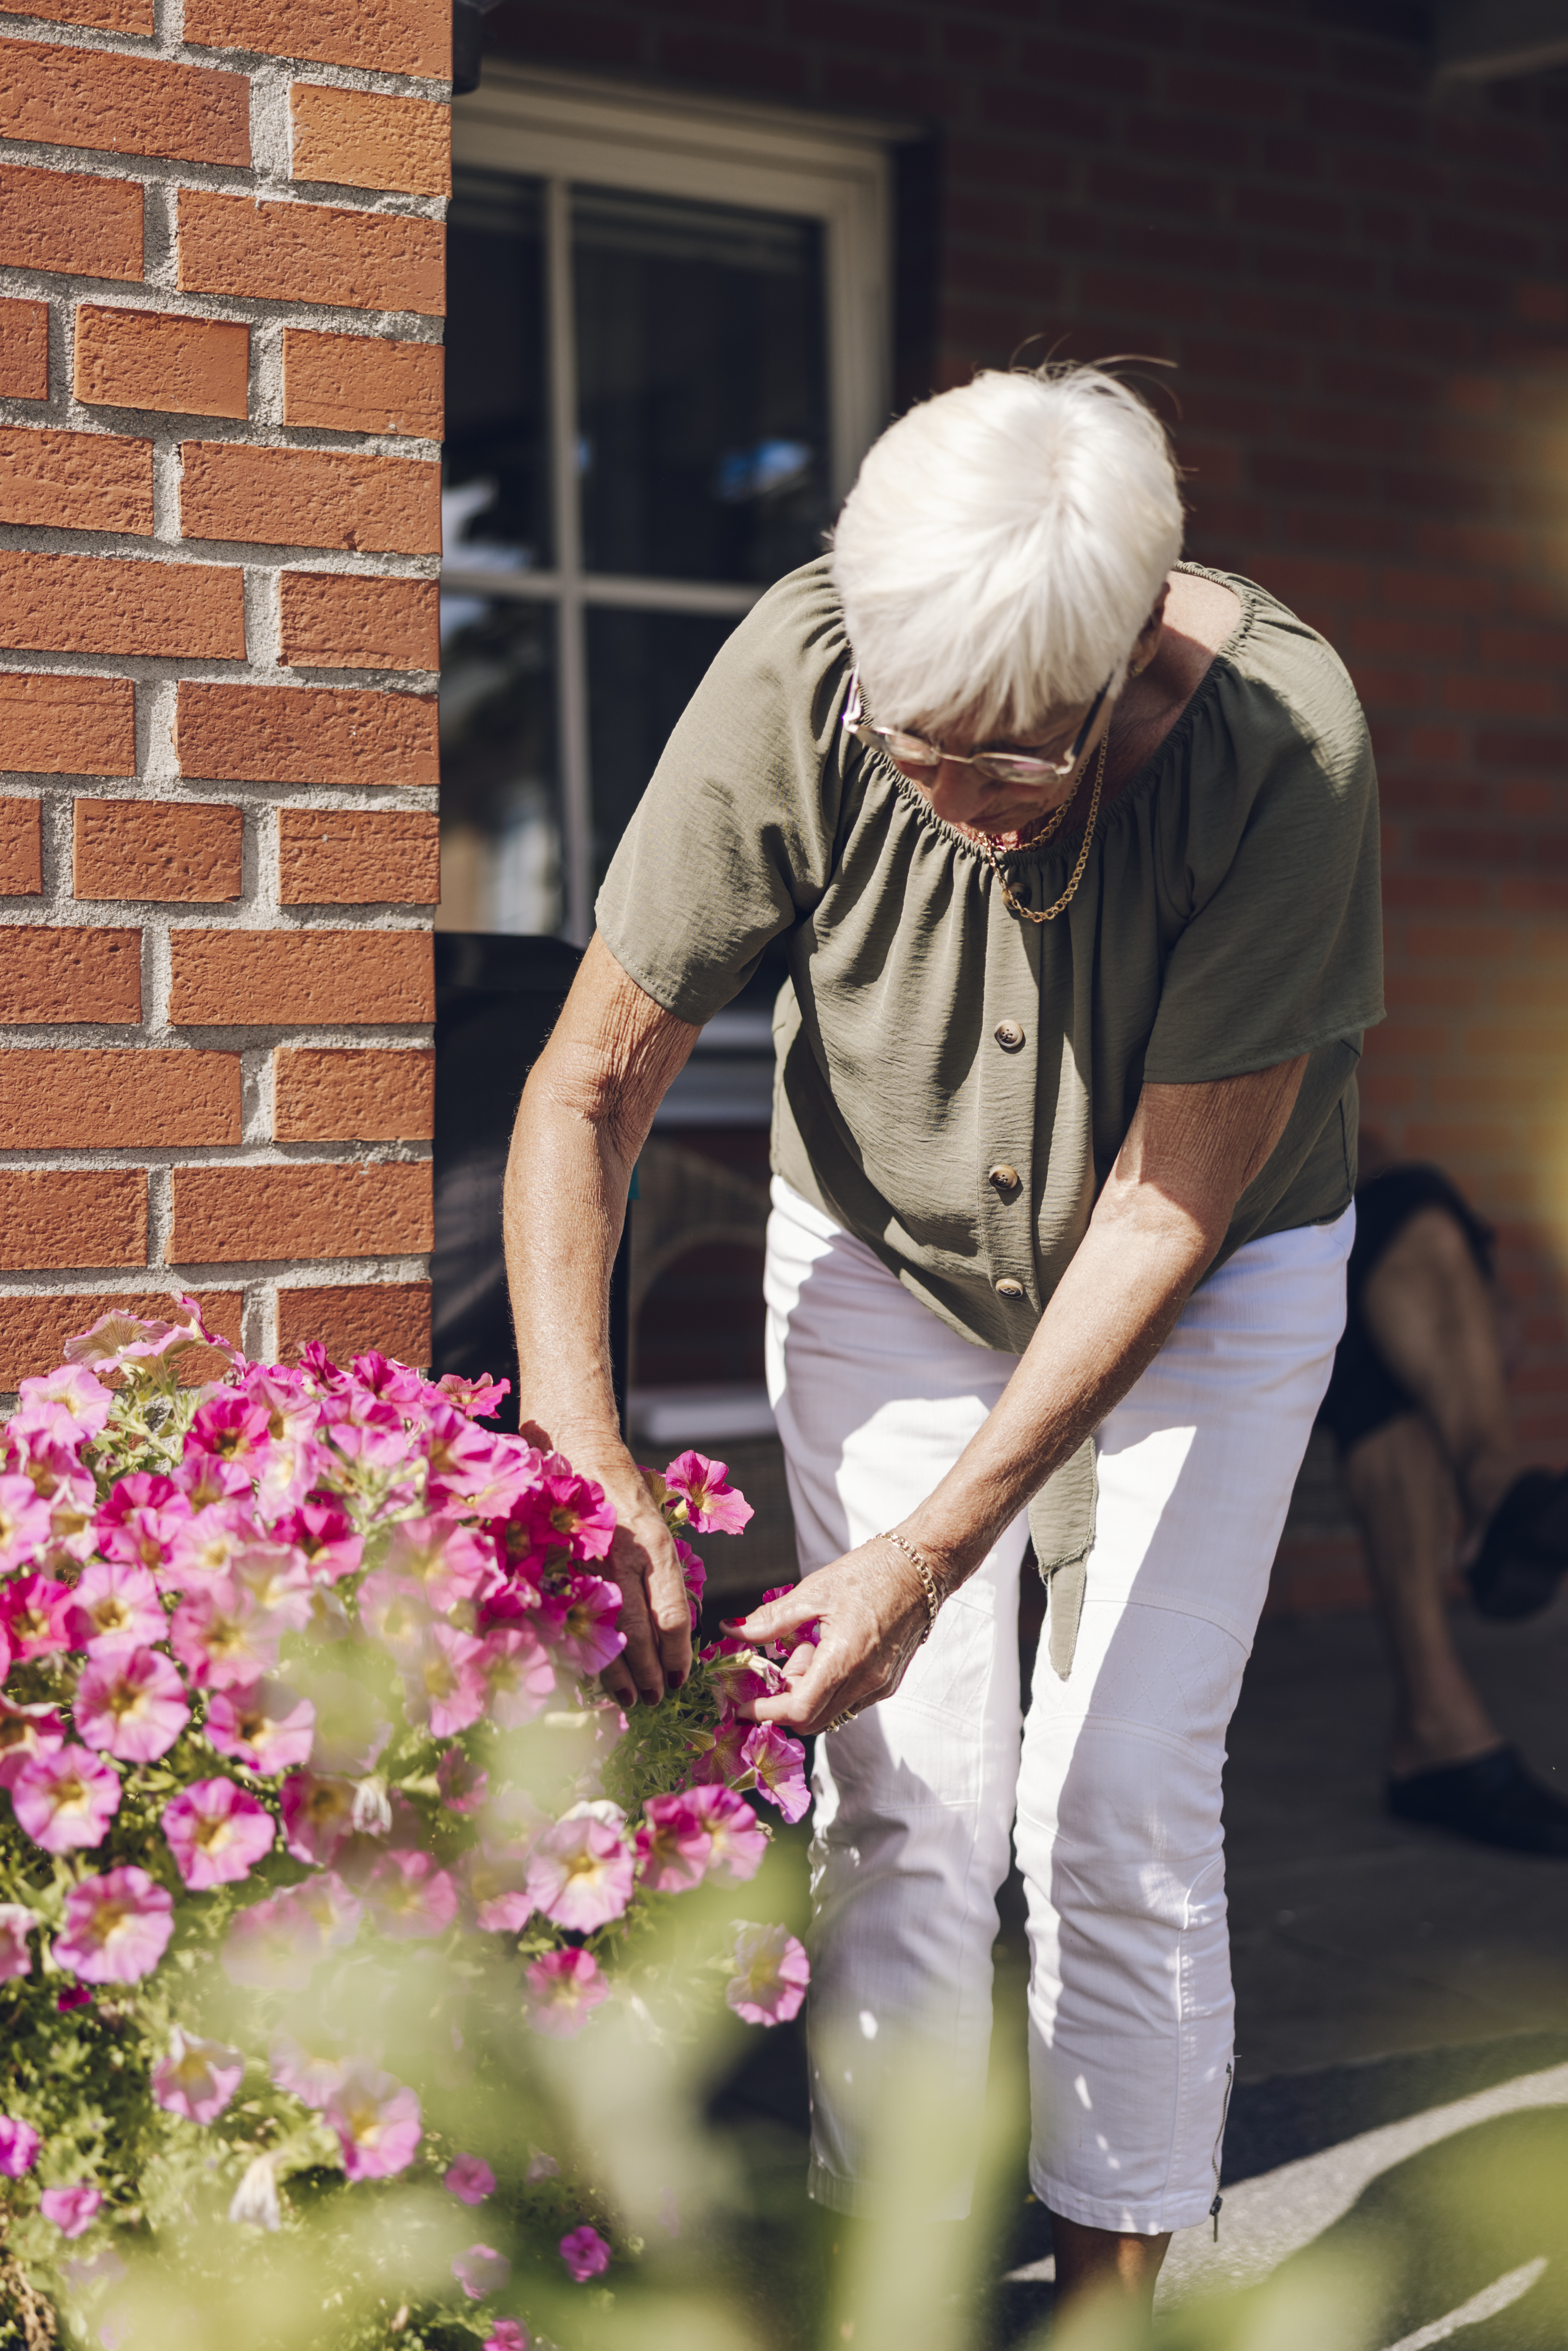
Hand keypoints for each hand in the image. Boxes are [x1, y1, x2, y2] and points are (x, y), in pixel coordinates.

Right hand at [589, 1459, 693, 1709]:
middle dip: (649, 1672)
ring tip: (631, 1698)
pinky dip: (587, 1650)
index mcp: (656, 1548)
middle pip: (639, 1631)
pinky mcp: (561, 1567)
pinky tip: (594, 1673)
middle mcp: (624, 1557)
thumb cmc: (628, 1501)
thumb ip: (664, 1580)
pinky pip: (575, 1620)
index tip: (680, 1679)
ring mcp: (588, 1564)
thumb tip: (671, 1637)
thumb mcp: (659, 1533)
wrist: (585, 1458)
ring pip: (605, 1631)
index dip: (676, 1654)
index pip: (671, 1615)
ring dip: (618, 1672)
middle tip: (656, 1698)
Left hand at [722, 1537, 931, 1735]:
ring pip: (831, 1712)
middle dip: (784, 1702)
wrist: (923, 1567)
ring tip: (807, 1648)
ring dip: (807, 1693)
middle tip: (775, 1667)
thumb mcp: (814, 1591)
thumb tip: (731, 1631)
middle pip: (813, 1719)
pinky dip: (828, 1687)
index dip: (765, 1712)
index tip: (742, 1706)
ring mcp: (881, 1685)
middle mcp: (867, 1681)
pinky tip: (827, 1651)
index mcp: (845, 1658)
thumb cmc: (871, 1572)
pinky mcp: (889, 1682)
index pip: (799, 1710)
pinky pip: (849, 1701)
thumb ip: (771, 1620)